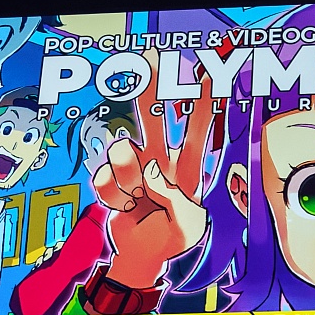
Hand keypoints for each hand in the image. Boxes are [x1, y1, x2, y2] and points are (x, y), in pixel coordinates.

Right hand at [91, 67, 216, 288]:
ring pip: (122, 152)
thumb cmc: (171, 238)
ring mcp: (133, 168)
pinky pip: (104, 179)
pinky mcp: (111, 180)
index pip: (197, 128)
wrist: (142, 256)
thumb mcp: (187, 225)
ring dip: (125, 180)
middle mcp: (159, 160)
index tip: (210, 72)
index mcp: (186, 168)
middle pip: (153, 117)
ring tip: (137, 201)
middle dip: (151, 88)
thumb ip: (173, 197)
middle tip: (150, 58)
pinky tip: (124, 207)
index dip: (204, 100)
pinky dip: (112, 198)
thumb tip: (150, 170)